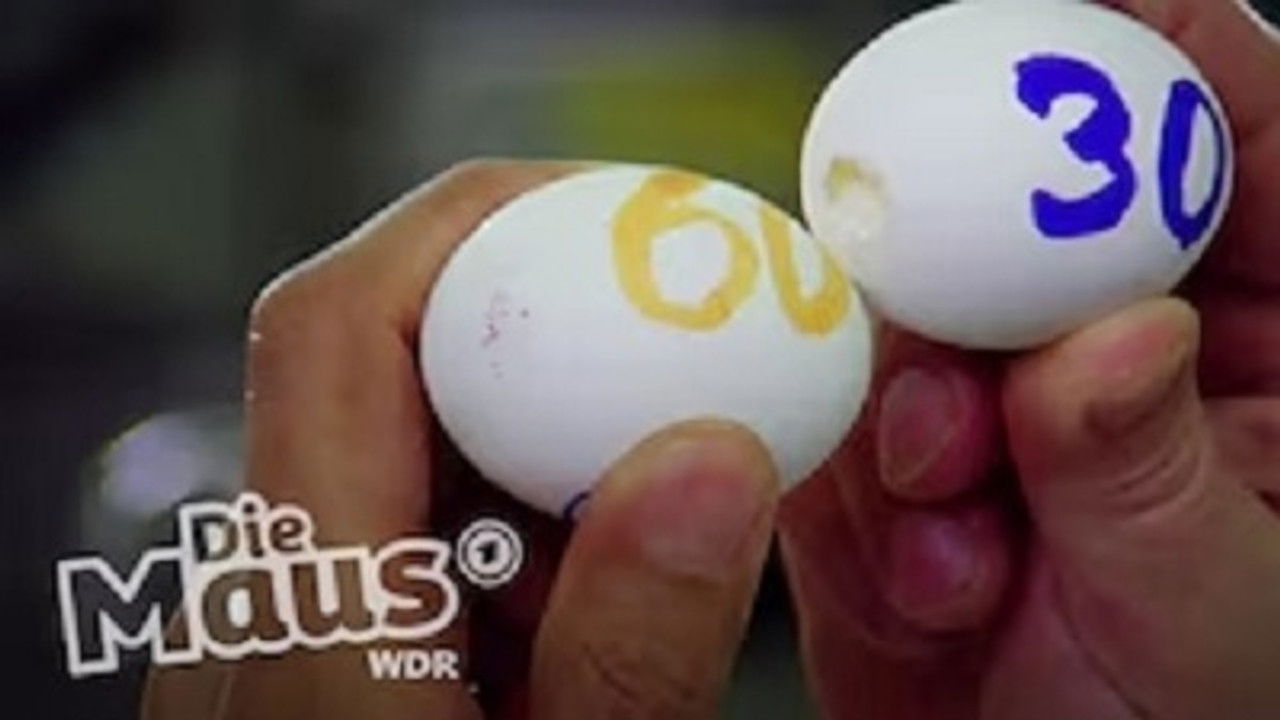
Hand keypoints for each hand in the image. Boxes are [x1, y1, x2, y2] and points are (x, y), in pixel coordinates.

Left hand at [140, 161, 781, 719]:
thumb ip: (631, 649)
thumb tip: (711, 461)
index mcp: (297, 622)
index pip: (337, 328)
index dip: (473, 230)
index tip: (621, 225)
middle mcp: (261, 605)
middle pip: (384, 372)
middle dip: (546, 350)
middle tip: (685, 383)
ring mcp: (274, 629)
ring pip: (406, 447)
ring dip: (543, 453)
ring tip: (644, 551)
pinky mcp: (307, 654)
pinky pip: (405, 526)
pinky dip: (515, 525)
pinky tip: (579, 611)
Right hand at [780, 1, 1279, 717]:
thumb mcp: (1208, 617)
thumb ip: (1145, 467)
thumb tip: (1112, 333)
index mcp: (1266, 346)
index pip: (1240, 140)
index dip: (1156, 67)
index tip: (1065, 40)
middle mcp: (1116, 343)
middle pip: (1037, 208)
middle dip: (976, 287)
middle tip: (956, 377)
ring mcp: (993, 394)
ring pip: (912, 314)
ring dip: (912, 424)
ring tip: (955, 534)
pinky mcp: (890, 452)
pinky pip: (839, 415)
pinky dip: (862, 497)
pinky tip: (926, 581)